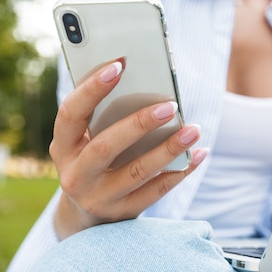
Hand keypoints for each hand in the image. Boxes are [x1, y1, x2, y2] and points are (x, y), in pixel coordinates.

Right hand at [49, 60, 207, 239]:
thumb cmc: (95, 159)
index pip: (71, 114)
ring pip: (138, 172)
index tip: (119, 64)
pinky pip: (157, 190)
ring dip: (169, 149)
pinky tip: (199, 153)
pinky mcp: (123, 212)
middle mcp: (76, 175)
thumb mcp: (88, 141)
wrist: (87, 215)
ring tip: (194, 129)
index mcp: (64, 147)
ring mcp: (99, 197)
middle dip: (139, 123)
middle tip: (171, 105)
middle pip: (106, 147)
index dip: (92, 89)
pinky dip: (181, 170)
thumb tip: (148, 84)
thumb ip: (107, 116)